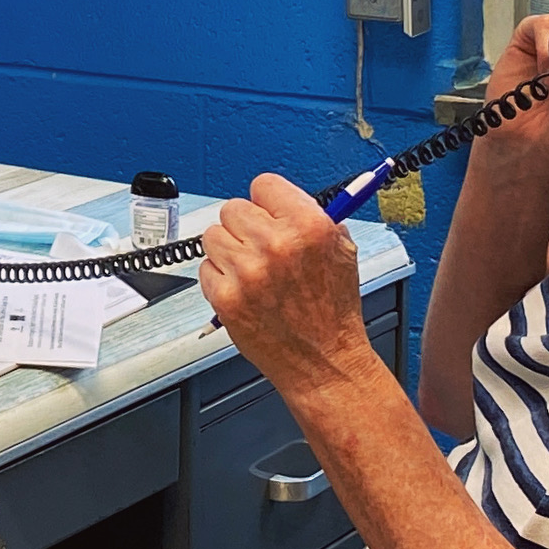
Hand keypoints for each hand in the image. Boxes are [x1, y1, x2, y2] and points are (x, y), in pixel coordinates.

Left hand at [200, 175, 378, 406]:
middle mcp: (276, 245)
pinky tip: (245, 293)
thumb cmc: (333, 313)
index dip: (266, 202)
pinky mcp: (227, 297)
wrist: (324, 363)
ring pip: (213, 236)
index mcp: (310, 227)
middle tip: (261, 249)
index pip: (263, 184)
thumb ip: (314, 219)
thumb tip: (287, 199)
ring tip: (253, 273)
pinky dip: (221, 280)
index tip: (267, 213)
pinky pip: (206, 268)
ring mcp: (248, 272)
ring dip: (229, 251)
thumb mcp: (342, 253)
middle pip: (232, 208)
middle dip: (245, 227)